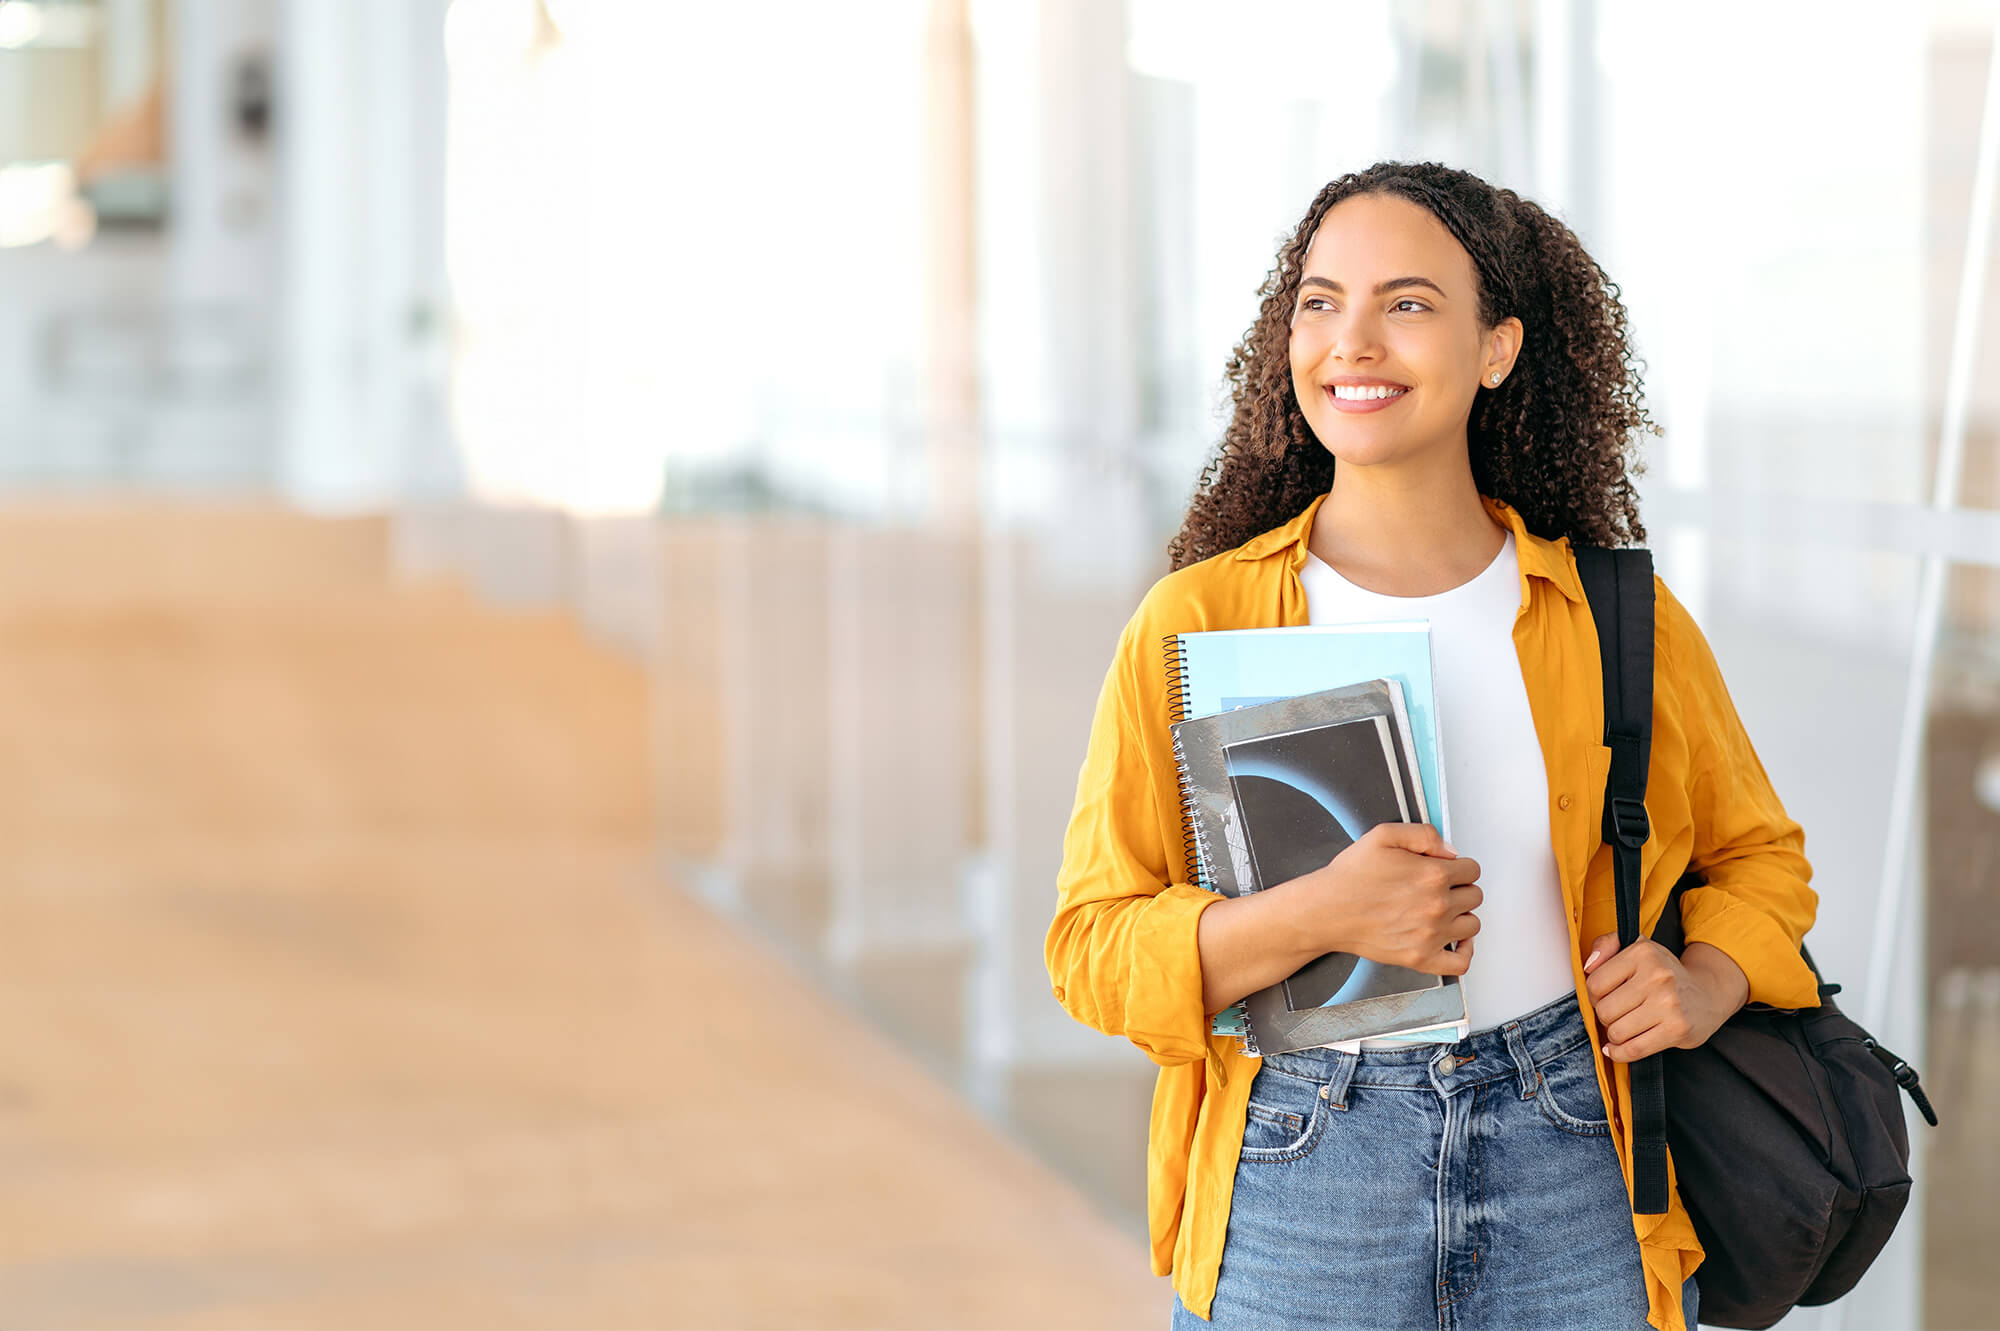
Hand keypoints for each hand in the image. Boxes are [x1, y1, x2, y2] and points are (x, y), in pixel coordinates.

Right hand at [1281, 823, 1480, 975]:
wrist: (1327, 910)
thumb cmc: (1350, 876)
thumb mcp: (1383, 835)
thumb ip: (1424, 834)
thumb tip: (1450, 851)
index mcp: (1433, 874)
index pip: (1472, 870)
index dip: (1458, 866)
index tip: (1444, 870)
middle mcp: (1437, 906)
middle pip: (1474, 896)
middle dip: (1459, 888)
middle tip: (1437, 889)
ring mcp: (1431, 935)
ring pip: (1472, 924)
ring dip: (1461, 916)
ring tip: (1441, 911)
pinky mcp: (1421, 958)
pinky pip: (1461, 962)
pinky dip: (1465, 951)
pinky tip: (1455, 940)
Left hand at [1582, 934, 1748, 1060]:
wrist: (1707, 994)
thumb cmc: (1662, 972)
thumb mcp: (1636, 947)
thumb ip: (1605, 945)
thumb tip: (1587, 966)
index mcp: (1643, 953)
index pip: (1595, 983)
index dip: (1594, 994)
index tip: (1606, 995)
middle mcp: (1657, 976)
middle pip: (1604, 1010)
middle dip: (1605, 1015)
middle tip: (1617, 1012)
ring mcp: (1669, 1004)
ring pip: (1616, 1032)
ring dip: (1614, 1034)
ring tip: (1625, 1025)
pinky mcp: (1677, 1030)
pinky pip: (1634, 1049)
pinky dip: (1620, 1053)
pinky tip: (1618, 1047)